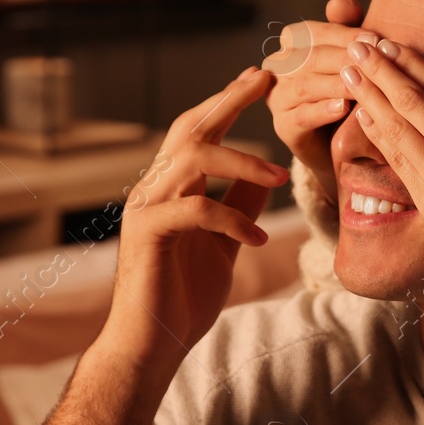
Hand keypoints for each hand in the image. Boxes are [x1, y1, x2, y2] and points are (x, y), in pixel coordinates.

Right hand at [102, 67, 289, 379]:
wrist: (151, 347)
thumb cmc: (183, 299)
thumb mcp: (224, 246)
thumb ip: (239, 208)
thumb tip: (266, 178)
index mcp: (169, 189)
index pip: (196, 131)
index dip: (226, 102)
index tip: (259, 77)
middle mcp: (152, 190)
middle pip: (188, 128)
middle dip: (228, 100)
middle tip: (265, 79)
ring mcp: (145, 209)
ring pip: (191, 158)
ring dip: (241, 160)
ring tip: (278, 173)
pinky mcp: (147, 235)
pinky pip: (195, 209)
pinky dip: (232, 218)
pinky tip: (258, 239)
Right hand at [264, 0, 377, 203]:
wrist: (345, 143)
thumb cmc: (352, 90)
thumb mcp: (354, 55)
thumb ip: (348, 26)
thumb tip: (339, 1)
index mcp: (292, 43)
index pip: (314, 31)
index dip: (346, 34)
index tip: (378, 39)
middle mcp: (278, 67)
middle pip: (310, 57)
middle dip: (345, 57)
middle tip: (376, 61)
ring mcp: (277, 98)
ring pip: (304, 85)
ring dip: (337, 84)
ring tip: (363, 85)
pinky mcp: (283, 127)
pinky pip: (301, 116)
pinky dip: (323, 110)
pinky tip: (344, 108)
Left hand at [341, 38, 423, 358]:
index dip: (411, 62)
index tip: (388, 44)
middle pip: (412, 100)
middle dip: (381, 71)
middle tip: (357, 47)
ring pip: (397, 127)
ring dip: (369, 96)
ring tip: (349, 73)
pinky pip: (396, 158)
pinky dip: (377, 133)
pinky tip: (362, 113)